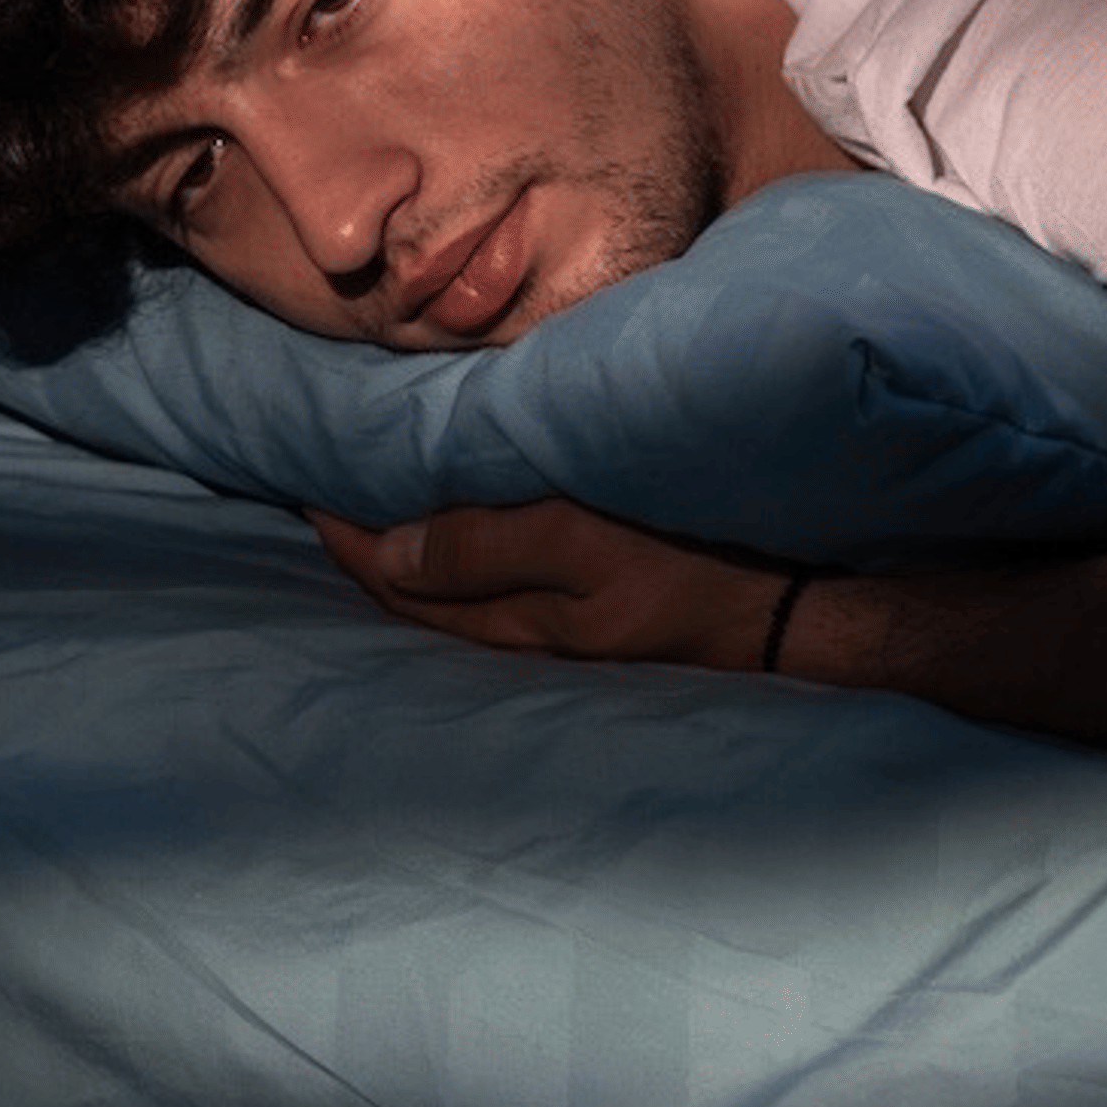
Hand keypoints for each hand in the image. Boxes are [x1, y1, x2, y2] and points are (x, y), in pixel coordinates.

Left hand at [308, 497, 798, 672]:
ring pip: (464, 583)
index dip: (346, 534)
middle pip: (420, 587)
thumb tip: (385, 548)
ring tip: (383, 495)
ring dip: (416, 542)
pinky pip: (510, 573)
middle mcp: (529, 625)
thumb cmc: (692, 563)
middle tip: (326, 482)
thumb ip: (483, 542)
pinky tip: (478, 515)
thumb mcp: (582, 542)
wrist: (802, 602)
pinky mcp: (603, 596)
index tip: (303, 481)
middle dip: (368, 542)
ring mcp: (567, 616)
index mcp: (511, 616)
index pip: (398, 579)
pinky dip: (471, 542)